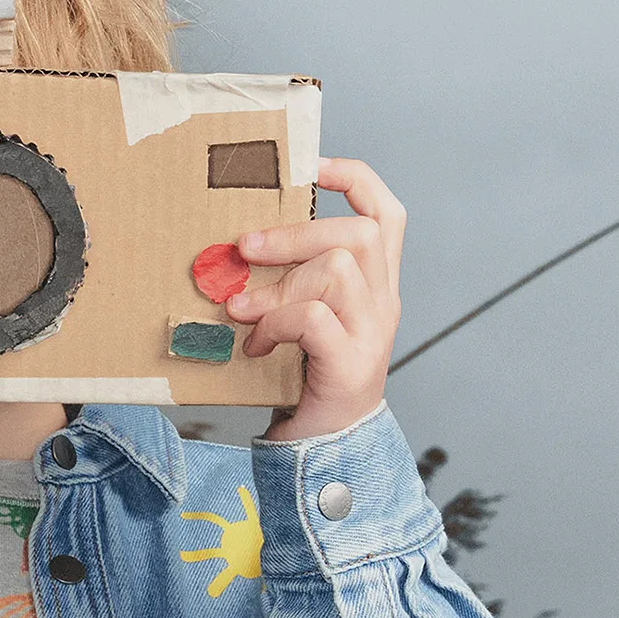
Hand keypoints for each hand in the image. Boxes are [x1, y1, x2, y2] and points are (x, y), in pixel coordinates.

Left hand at [226, 158, 404, 442]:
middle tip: (244, 247)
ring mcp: (373, 333)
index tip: (312, 166)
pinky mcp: (352, 364)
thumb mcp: (296, 322)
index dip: (354, 179)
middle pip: (358, 233)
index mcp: (375, 286)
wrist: (323, 452)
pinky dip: (276, 323)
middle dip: (296, 232)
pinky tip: (257, 345)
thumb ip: (286, 285)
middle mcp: (383, 303)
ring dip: (279, 285)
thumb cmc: (301, 382)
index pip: (385, 214)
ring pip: (338, 269)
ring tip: (242, 310)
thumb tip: (232, 252)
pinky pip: (314, 317)